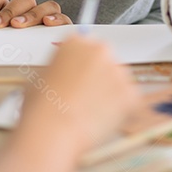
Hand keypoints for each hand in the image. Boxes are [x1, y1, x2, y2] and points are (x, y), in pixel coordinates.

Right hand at [0, 37, 139, 171]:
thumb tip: (65, 75)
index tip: (79, 75)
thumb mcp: (41, 76)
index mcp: (76, 42)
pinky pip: (128, 100)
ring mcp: (117, 71)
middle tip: (85, 97)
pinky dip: (119, 110)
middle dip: (98, 77)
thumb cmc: (41, 107)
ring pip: (118, 81)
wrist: (53, 130)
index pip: (84, 45)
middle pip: (104, 61)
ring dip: (109, 94)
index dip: (80, 65)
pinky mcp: (130, 92)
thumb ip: (60, 68)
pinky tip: (100, 119)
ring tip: (89, 112)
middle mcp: (99, 50)